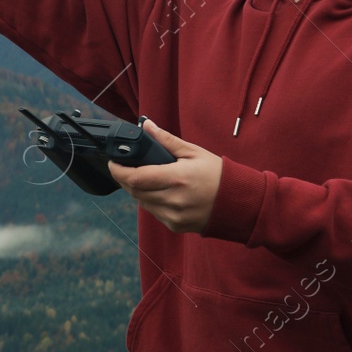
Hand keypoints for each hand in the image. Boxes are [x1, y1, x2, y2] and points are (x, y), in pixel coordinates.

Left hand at [107, 119, 222, 233]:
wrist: (238, 203)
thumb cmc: (218, 175)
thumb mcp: (193, 152)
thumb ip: (166, 140)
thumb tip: (146, 125)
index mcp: (177, 178)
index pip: (135, 178)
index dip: (118, 170)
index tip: (113, 162)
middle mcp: (173, 200)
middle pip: (134, 191)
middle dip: (125, 179)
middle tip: (125, 168)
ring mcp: (174, 216)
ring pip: (142, 203)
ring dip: (138, 190)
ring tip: (144, 178)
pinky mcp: (176, 226)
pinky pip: (154, 213)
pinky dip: (151, 202)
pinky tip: (159, 192)